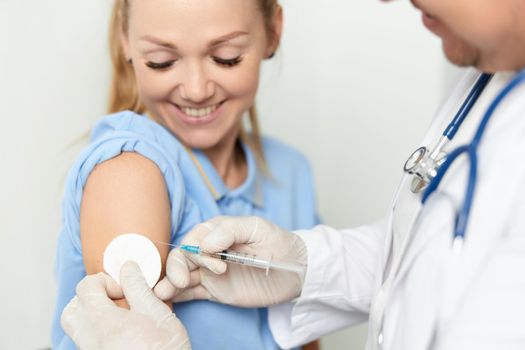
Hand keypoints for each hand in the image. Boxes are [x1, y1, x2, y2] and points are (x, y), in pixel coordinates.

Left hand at [61, 261, 189, 349]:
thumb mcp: (157, 313)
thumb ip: (138, 287)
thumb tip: (128, 267)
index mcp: (104, 322)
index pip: (85, 288)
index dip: (105, 281)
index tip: (124, 288)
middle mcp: (91, 340)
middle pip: (71, 310)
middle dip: (90, 298)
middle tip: (114, 299)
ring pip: (77, 328)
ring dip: (93, 315)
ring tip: (120, 316)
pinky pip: (88, 342)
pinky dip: (99, 331)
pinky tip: (123, 332)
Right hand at [154, 216, 307, 306]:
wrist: (296, 271)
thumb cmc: (279, 243)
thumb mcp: (258, 229)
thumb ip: (231, 231)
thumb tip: (205, 243)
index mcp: (218, 231)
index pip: (195, 238)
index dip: (197, 251)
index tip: (216, 264)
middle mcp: (210, 250)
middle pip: (182, 257)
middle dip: (177, 268)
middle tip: (184, 281)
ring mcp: (210, 272)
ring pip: (182, 275)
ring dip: (169, 282)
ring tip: (161, 293)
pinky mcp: (214, 290)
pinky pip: (191, 293)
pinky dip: (178, 296)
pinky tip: (167, 300)